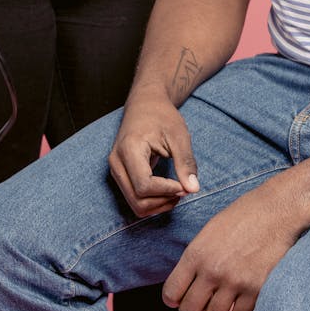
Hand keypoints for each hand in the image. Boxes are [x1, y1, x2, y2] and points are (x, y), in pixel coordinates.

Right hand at [108, 90, 200, 217]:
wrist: (145, 104)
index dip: (167, 191)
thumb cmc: (162, 116)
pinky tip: (168, 192)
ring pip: (135, 205)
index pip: (144, 185)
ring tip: (178, 192)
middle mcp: (117, 162)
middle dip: (163, 202)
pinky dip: (152, 203)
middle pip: (137, 200)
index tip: (185, 186)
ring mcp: (116, 170)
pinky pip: (134, 199)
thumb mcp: (179, 135)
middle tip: (184, 190)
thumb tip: (193, 189)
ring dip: (158, 206)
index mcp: (129, 149)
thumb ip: (185, 162)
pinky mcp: (120, 175)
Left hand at [162, 177, 303, 310]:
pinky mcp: (255, 289)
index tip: (178, 299)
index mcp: (197, 253)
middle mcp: (212, 270)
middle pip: (190, 310)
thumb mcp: (210, 230)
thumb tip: (189, 283)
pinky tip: (237, 304)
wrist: (276, 210)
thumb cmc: (243, 215)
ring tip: (219, 304)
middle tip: (200, 304)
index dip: (173, 299)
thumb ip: (197, 258)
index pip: (171, 292)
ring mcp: (234, 281)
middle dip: (192, 310)